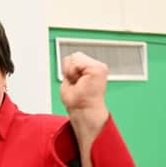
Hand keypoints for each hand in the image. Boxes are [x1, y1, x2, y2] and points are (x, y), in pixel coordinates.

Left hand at [60, 52, 108, 166]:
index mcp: (91, 69)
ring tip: (78, 83)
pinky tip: (80, 81)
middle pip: (74, 56)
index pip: (73, 58)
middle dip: (70, 69)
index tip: (74, 83)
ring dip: (71, 71)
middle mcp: (97, 66)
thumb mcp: (69, 81)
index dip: (69, 70)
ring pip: (75, 57)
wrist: (83, 111)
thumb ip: (71, 69)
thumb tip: (68, 59)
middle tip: (76, 84)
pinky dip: (73, 72)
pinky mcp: (99, 68)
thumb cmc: (77, 101)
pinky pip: (77, 62)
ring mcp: (99, 66)